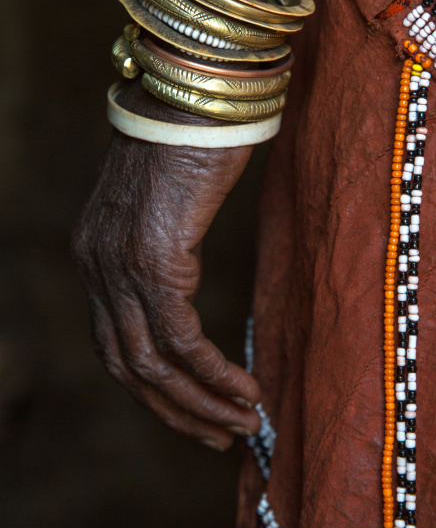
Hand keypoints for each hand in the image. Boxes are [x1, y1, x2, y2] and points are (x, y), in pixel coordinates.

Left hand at [72, 82, 260, 450]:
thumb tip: (180, 282)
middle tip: (216, 437)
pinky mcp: (153, 260)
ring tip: (239, 426)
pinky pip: (182, 341)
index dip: (152, 388)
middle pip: (124, 367)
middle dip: (172, 411)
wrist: (195, 91)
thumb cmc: (193, 141)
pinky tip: (246, 391)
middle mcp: (97, 267)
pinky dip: (214, 375)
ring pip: (151, 365)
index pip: (112, 343)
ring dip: (198, 405)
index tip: (192, 411)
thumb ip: (162, 247)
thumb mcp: (168, 205)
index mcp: (97, 256)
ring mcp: (119, 265)